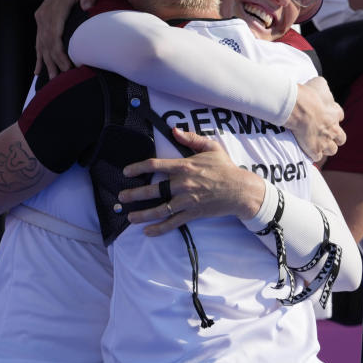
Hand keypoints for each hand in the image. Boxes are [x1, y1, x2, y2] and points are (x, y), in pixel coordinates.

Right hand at [33, 0, 98, 77]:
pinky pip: (38, 41)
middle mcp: (44, 15)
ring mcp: (41, 19)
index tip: (68, 66)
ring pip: (42, 44)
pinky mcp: (41, 22)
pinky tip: (38, 70)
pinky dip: (39, 56)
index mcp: (55, 9)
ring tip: (52, 78)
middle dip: (54, 61)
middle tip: (62, 77)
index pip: (55, 34)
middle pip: (48, 43)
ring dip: (46, 62)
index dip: (60, 52)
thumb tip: (87, 6)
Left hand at [118, 129, 265, 235]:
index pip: (155, 165)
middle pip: (153, 190)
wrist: (240, 190)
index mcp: (185, 166)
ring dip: (142, 214)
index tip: (126, 172)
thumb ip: (191, 139)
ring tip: (130, 217)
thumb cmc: (226, 168)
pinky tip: (148, 231)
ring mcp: (187, 200)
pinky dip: (159, 228)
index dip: (138, 167)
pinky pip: (173, 223)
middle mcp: (183, 184)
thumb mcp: (211, 147)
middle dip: (134, 194)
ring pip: (160, 209)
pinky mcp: (193, 213)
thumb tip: (174, 130)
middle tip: (122, 197)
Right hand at [284, 77, 345, 162]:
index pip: (339, 117)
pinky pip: (317, 157)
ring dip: (326, 148)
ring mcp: (325, 141)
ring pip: (332, 150)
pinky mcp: (314, 150)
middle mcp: (334, 129)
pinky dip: (312, 154)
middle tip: (325, 134)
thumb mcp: (320, 83)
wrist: (297, 107)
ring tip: (317, 144)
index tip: (325, 116)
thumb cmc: (308, 94)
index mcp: (335, 113)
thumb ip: (324, 88)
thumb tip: (323, 89)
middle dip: (335, 137)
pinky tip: (307, 149)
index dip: (333, 117)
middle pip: (341, 138)